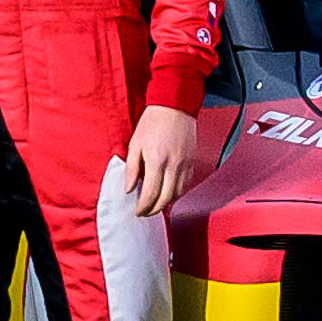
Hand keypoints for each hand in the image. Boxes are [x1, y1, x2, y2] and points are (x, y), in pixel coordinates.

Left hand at [112, 102, 213, 217]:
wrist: (174, 107)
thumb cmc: (153, 123)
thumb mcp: (135, 144)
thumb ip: (132, 169)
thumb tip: (129, 188)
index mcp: (157, 161)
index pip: (151, 193)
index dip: (143, 206)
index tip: (137, 211)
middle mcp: (173, 165)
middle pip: (166, 198)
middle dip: (155, 210)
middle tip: (146, 213)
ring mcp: (185, 164)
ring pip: (178, 193)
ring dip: (166, 203)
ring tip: (156, 205)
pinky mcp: (192, 162)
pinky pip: (186, 184)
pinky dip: (177, 193)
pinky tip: (168, 193)